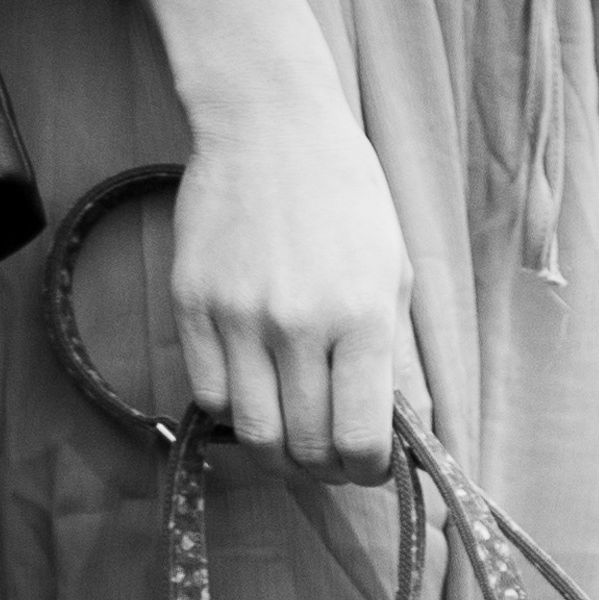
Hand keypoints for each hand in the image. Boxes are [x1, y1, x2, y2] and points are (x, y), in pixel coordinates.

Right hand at [167, 88, 421, 479]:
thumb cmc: (347, 201)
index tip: (371, 466)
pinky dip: (236, 412)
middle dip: (328, 469)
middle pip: (306, 447)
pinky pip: (209, 394)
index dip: (369, 472)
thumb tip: (408, 437)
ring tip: (297, 437)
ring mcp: (236, 316)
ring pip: (253, 433)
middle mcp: (297, 325)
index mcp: (362, 320)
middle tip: (336, 457)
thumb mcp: (395, 278)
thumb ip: (399, 363)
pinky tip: (258, 395)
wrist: (270, 127)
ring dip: (280, 453)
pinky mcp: (191, 304)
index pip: (360, 441)